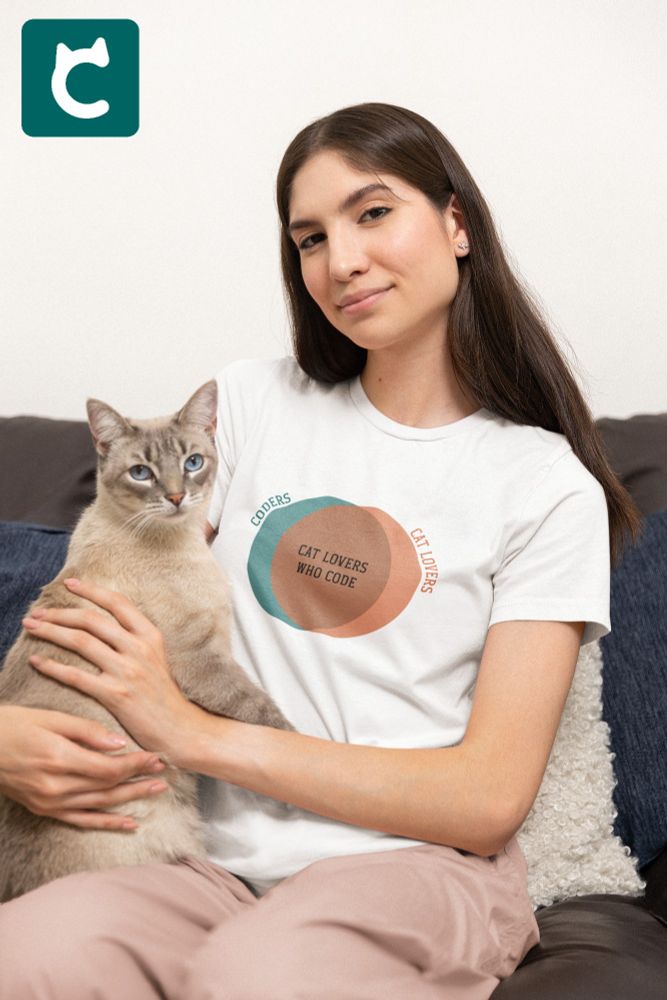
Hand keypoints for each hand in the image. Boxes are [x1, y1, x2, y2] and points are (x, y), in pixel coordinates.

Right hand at [0, 704, 167, 829]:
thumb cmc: (15, 724)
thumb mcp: (51, 717)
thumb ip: (87, 731)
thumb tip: (119, 744)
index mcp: (59, 759)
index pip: (109, 767)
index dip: (136, 764)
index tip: (156, 757)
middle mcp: (56, 786)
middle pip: (109, 787)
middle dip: (140, 780)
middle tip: (165, 774)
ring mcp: (50, 802)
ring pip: (100, 805)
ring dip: (131, 800)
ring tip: (156, 792)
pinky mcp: (45, 810)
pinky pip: (81, 820)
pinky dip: (107, 822)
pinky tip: (129, 823)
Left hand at [23, 578, 203, 759]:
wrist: (179, 729)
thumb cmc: (163, 695)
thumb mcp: (156, 657)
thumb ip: (134, 639)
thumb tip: (104, 622)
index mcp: (150, 635)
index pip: (117, 602)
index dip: (91, 590)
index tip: (69, 584)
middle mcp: (139, 648)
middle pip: (92, 620)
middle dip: (59, 613)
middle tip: (37, 611)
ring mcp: (127, 671)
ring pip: (80, 642)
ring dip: (50, 631)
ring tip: (30, 627)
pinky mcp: (115, 695)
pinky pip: (76, 676)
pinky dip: (52, 666)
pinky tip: (36, 661)